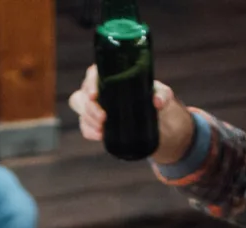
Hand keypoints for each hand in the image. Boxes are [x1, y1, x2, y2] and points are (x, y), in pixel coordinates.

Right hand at [69, 65, 192, 163]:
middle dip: (89, 108)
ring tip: (102, 128)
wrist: (159, 124)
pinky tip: (100, 135)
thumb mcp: (164, 95)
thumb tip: (156, 102)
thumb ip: (163, 95)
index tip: (94, 95)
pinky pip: (85, 126)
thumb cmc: (157, 101)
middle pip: (82, 94)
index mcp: (112, 76)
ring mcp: (96, 107)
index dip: (90, 83)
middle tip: (103, 118)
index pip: (93, 74)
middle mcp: (100, 89)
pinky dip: (89, 131)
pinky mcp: (96, 123)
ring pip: (81, 110)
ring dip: (88, 120)